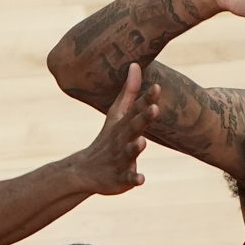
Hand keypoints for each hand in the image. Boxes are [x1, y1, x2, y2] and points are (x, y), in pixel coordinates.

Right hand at [69, 66, 157, 195]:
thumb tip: (136, 65)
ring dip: (135, 147)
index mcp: (123, 124)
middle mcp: (122, 139)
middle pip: (133, 127)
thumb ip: (129, 92)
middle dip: (143, 118)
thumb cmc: (108, 139)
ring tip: (141, 141)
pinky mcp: (121, 177)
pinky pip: (128, 178)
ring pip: (129, 152)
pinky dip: (133, 179)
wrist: (86, 171)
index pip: (136, 109)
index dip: (146, 99)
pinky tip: (140, 179)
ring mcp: (121, 158)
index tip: (157, 87)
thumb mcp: (117, 114)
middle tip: (154, 108)